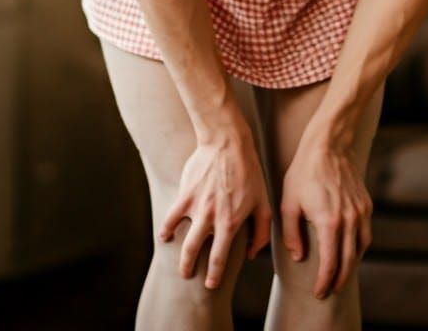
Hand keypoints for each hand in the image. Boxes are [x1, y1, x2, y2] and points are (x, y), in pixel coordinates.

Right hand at [158, 128, 271, 290]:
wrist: (228, 143)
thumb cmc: (248, 172)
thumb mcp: (263, 202)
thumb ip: (260, 231)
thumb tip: (252, 253)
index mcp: (230, 222)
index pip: (219, 257)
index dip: (214, 275)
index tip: (211, 284)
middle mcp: (210, 218)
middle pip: (195, 252)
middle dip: (190, 268)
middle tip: (188, 276)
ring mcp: (196, 207)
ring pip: (182, 239)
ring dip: (179, 255)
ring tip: (178, 263)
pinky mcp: (185, 194)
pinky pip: (171, 216)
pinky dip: (165, 228)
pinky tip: (164, 236)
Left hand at [280, 137, 372, 299]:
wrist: (329, 144)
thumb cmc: (304, 171)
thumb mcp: (289, 202)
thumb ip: (292, 233)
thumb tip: (299, 256)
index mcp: (329, 222)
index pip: (330, 263)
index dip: (324, 282)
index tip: (319, 293)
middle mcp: (349, 220)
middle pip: (348, 261)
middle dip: (339, 280)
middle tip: (330, 291)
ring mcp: (360, 212)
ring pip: (360, 248)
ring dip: (352, 265)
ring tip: (341, 274)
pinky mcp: (366, 203)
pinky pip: (365, 232)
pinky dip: (359, 246)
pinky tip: (350, 248)